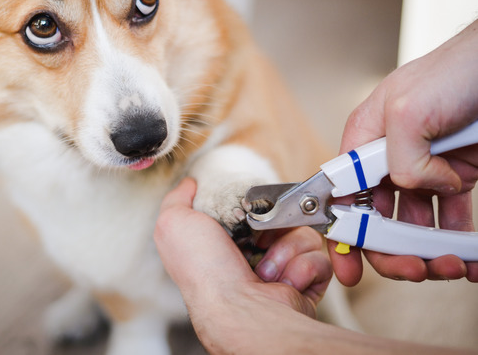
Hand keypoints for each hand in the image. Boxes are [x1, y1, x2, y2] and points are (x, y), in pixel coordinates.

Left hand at [155, 178, 331, 351]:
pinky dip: (302, 267)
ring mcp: (281, 270)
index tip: (247, 209)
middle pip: (280, 217)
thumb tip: (190, 184)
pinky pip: (318, 258)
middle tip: (257, 238)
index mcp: (224, 242)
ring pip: (302, 234)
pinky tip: (282, 282)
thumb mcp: (174, 223)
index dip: (253, 205)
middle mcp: (252, 256)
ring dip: (285, 249)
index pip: (250, 208)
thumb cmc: (204, 269)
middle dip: (272, 225)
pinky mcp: (305, 283)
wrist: (239, 310)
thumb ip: (178, 199)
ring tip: (266, 271)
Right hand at [332, 20, 477, 284]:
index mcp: (364, 139)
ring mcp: (424, 168)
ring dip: (428, 251)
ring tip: (451, 264)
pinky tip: (467, 256)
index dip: (342, 234)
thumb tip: (415, 187)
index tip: (349, 268)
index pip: (340, 196)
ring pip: (414, 224)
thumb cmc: (457, 70)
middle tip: (414, 269)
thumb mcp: (408, 109)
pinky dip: (457, 241)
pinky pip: (451, 218)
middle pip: (377, 218)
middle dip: (392, 250)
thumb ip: (398, 158)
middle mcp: (388, 157)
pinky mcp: (456, 174)